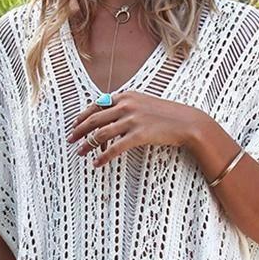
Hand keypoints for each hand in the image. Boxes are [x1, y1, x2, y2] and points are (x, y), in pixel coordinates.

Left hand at [66, 90, 199, 166]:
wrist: (188, 122)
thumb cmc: (168, 115)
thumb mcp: (145, 103)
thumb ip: (128, 107)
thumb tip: (112, 117)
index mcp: (127, 96)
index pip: (97, 105)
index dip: (83, 116)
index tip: (75, 125)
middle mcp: (126, 105)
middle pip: (94, 119)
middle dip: (79, 130)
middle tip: (70, 139)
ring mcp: (132, 120)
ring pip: (101, 134)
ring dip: (87, 144)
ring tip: (79, 152)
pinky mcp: (139, 134)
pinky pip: (115, 148)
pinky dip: (103, 156)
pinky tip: (96, 163)